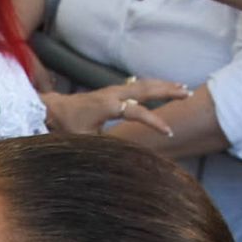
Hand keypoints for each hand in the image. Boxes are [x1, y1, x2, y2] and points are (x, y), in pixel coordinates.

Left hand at [41, 79, 188, 136]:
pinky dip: (153, 85)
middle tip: (187, 94)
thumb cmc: (68, 126)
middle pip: (146, 89)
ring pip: (144, 84)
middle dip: (167, 91)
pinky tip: (164, 87)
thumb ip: (103, 145)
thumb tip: (121, 157)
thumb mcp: (84, 140)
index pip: (137, 111)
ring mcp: (113, 90)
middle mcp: (113, 94)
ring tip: (183, 88)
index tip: (169, 132)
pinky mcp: (113, 90)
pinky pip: (138, 85)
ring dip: (164, 85)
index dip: (154, 121)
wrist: (55, 109)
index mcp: (108, 106)